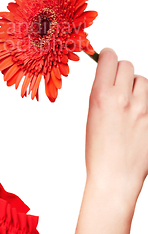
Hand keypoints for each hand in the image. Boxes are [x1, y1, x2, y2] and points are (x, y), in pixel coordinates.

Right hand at [85, 48, 147, 204]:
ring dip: (137, 87)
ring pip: (143, 81)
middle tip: (118, 86)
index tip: (107, 59)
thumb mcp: (92, 114)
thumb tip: (109, 73)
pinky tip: (139, 117)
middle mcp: (123, 99)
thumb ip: (102, 91)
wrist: (115, 177)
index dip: (108, 57)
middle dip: (122, 72)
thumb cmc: (98, 149)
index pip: (110, 57)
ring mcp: (143, 109)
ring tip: (131, 105)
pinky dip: (146, 103)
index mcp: (101, 95)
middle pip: (127, 66)